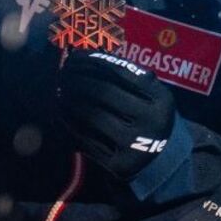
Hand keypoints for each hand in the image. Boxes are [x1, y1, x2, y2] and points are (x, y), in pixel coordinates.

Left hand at [56, 51, 176, 182]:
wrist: (161, 159)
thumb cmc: (147, 117)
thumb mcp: (149, 95)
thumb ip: (126, 75)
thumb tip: (84, 55)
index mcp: (161, 100)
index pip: (122, 72)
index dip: (94, 61)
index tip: (75, 56)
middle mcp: (152, 122)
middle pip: (104, 93)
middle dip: (78, 80)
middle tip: (62, 73)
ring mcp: (135, 146)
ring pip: (92, 116)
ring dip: (69, 100)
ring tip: (58, 91)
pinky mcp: (118, 164)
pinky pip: (86, 139)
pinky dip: (68, 123)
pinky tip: (59, 112)